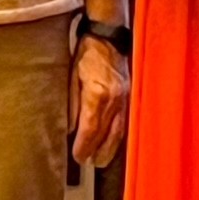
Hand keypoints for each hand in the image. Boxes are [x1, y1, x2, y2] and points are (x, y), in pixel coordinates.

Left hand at [70, 34, 129, 166]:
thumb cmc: (87, 55)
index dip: (84, 146)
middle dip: (95, 152)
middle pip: (107, 136)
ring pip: (119, 134)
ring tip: (97, 160)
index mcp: (98, 93)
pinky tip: (110, 145)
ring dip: (107, 149)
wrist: (108, 38)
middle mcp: (115, 99)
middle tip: (84, 162)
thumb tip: (68, 129)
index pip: (91, 128)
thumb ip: (71, 105)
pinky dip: (117, 138)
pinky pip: (125, 125)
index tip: (76, 156)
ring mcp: (125, 100)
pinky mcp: (130, 99)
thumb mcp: (71, 77)